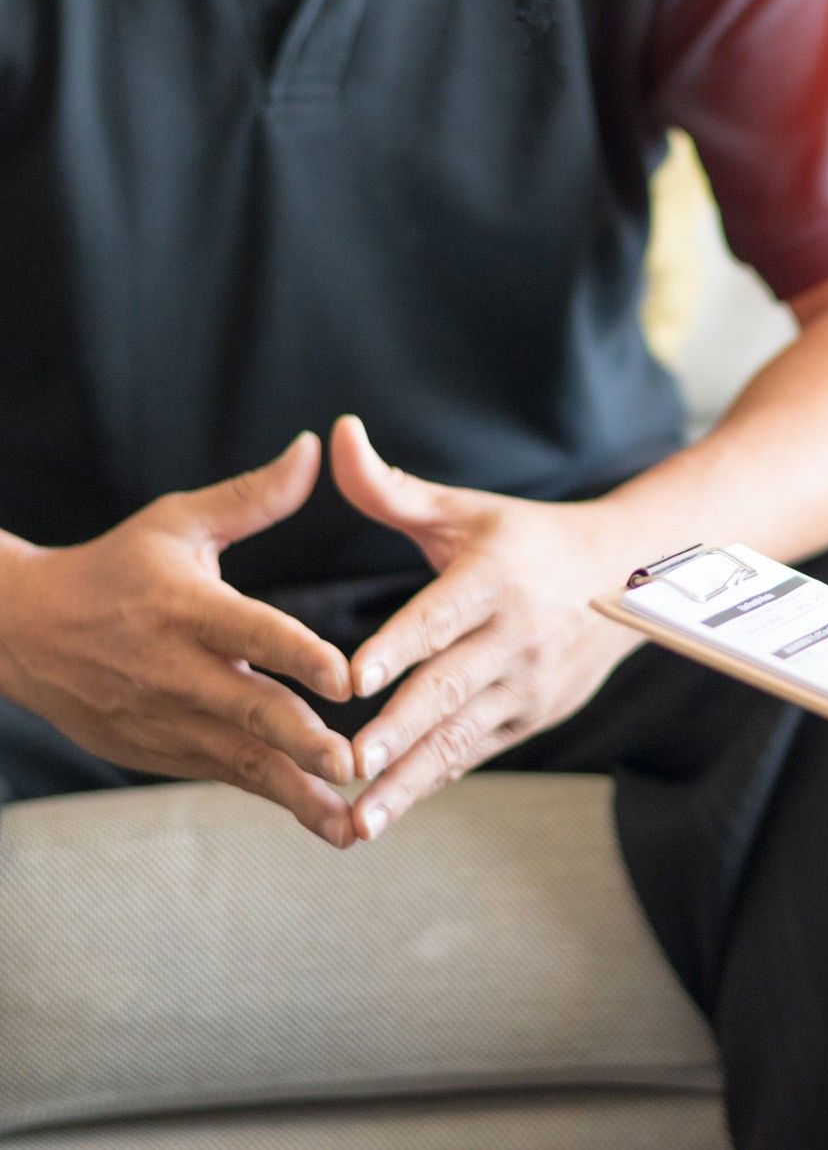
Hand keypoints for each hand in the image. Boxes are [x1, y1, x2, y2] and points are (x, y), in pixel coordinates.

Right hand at [0, 435, 357, 845]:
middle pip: (248, 708)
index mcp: (186, 608)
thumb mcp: (177, 525)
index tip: (345, 677)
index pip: (250, 631)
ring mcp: (169, 720)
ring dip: (299, 791)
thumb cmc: (116, 569)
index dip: (297, 653)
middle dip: (302, 740)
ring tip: (353, 820)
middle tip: (354, 761)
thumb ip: (253, 497)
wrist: (22, 634)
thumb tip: (313, 447)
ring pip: (243, 760)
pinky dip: (277, 799)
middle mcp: (178, 671)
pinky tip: (328, 821)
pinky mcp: (165, 754)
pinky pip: (229, 778)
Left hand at [330, 417, 640, 839]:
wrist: (625, 577)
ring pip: (459, 738)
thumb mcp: (465, 511)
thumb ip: (391, 487)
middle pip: (447, 690)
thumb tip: (336, 434)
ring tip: (357, 819)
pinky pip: (473, 753)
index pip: (439, 616)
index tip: (353, 678)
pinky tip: (385, 811)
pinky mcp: (532, 716)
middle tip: (345, 765)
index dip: (398, 647)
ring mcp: (528, 683)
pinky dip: (430, 782)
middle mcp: (516, 635)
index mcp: (495, 578)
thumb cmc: (523, 539)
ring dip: (407, 780)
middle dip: (397, 733)